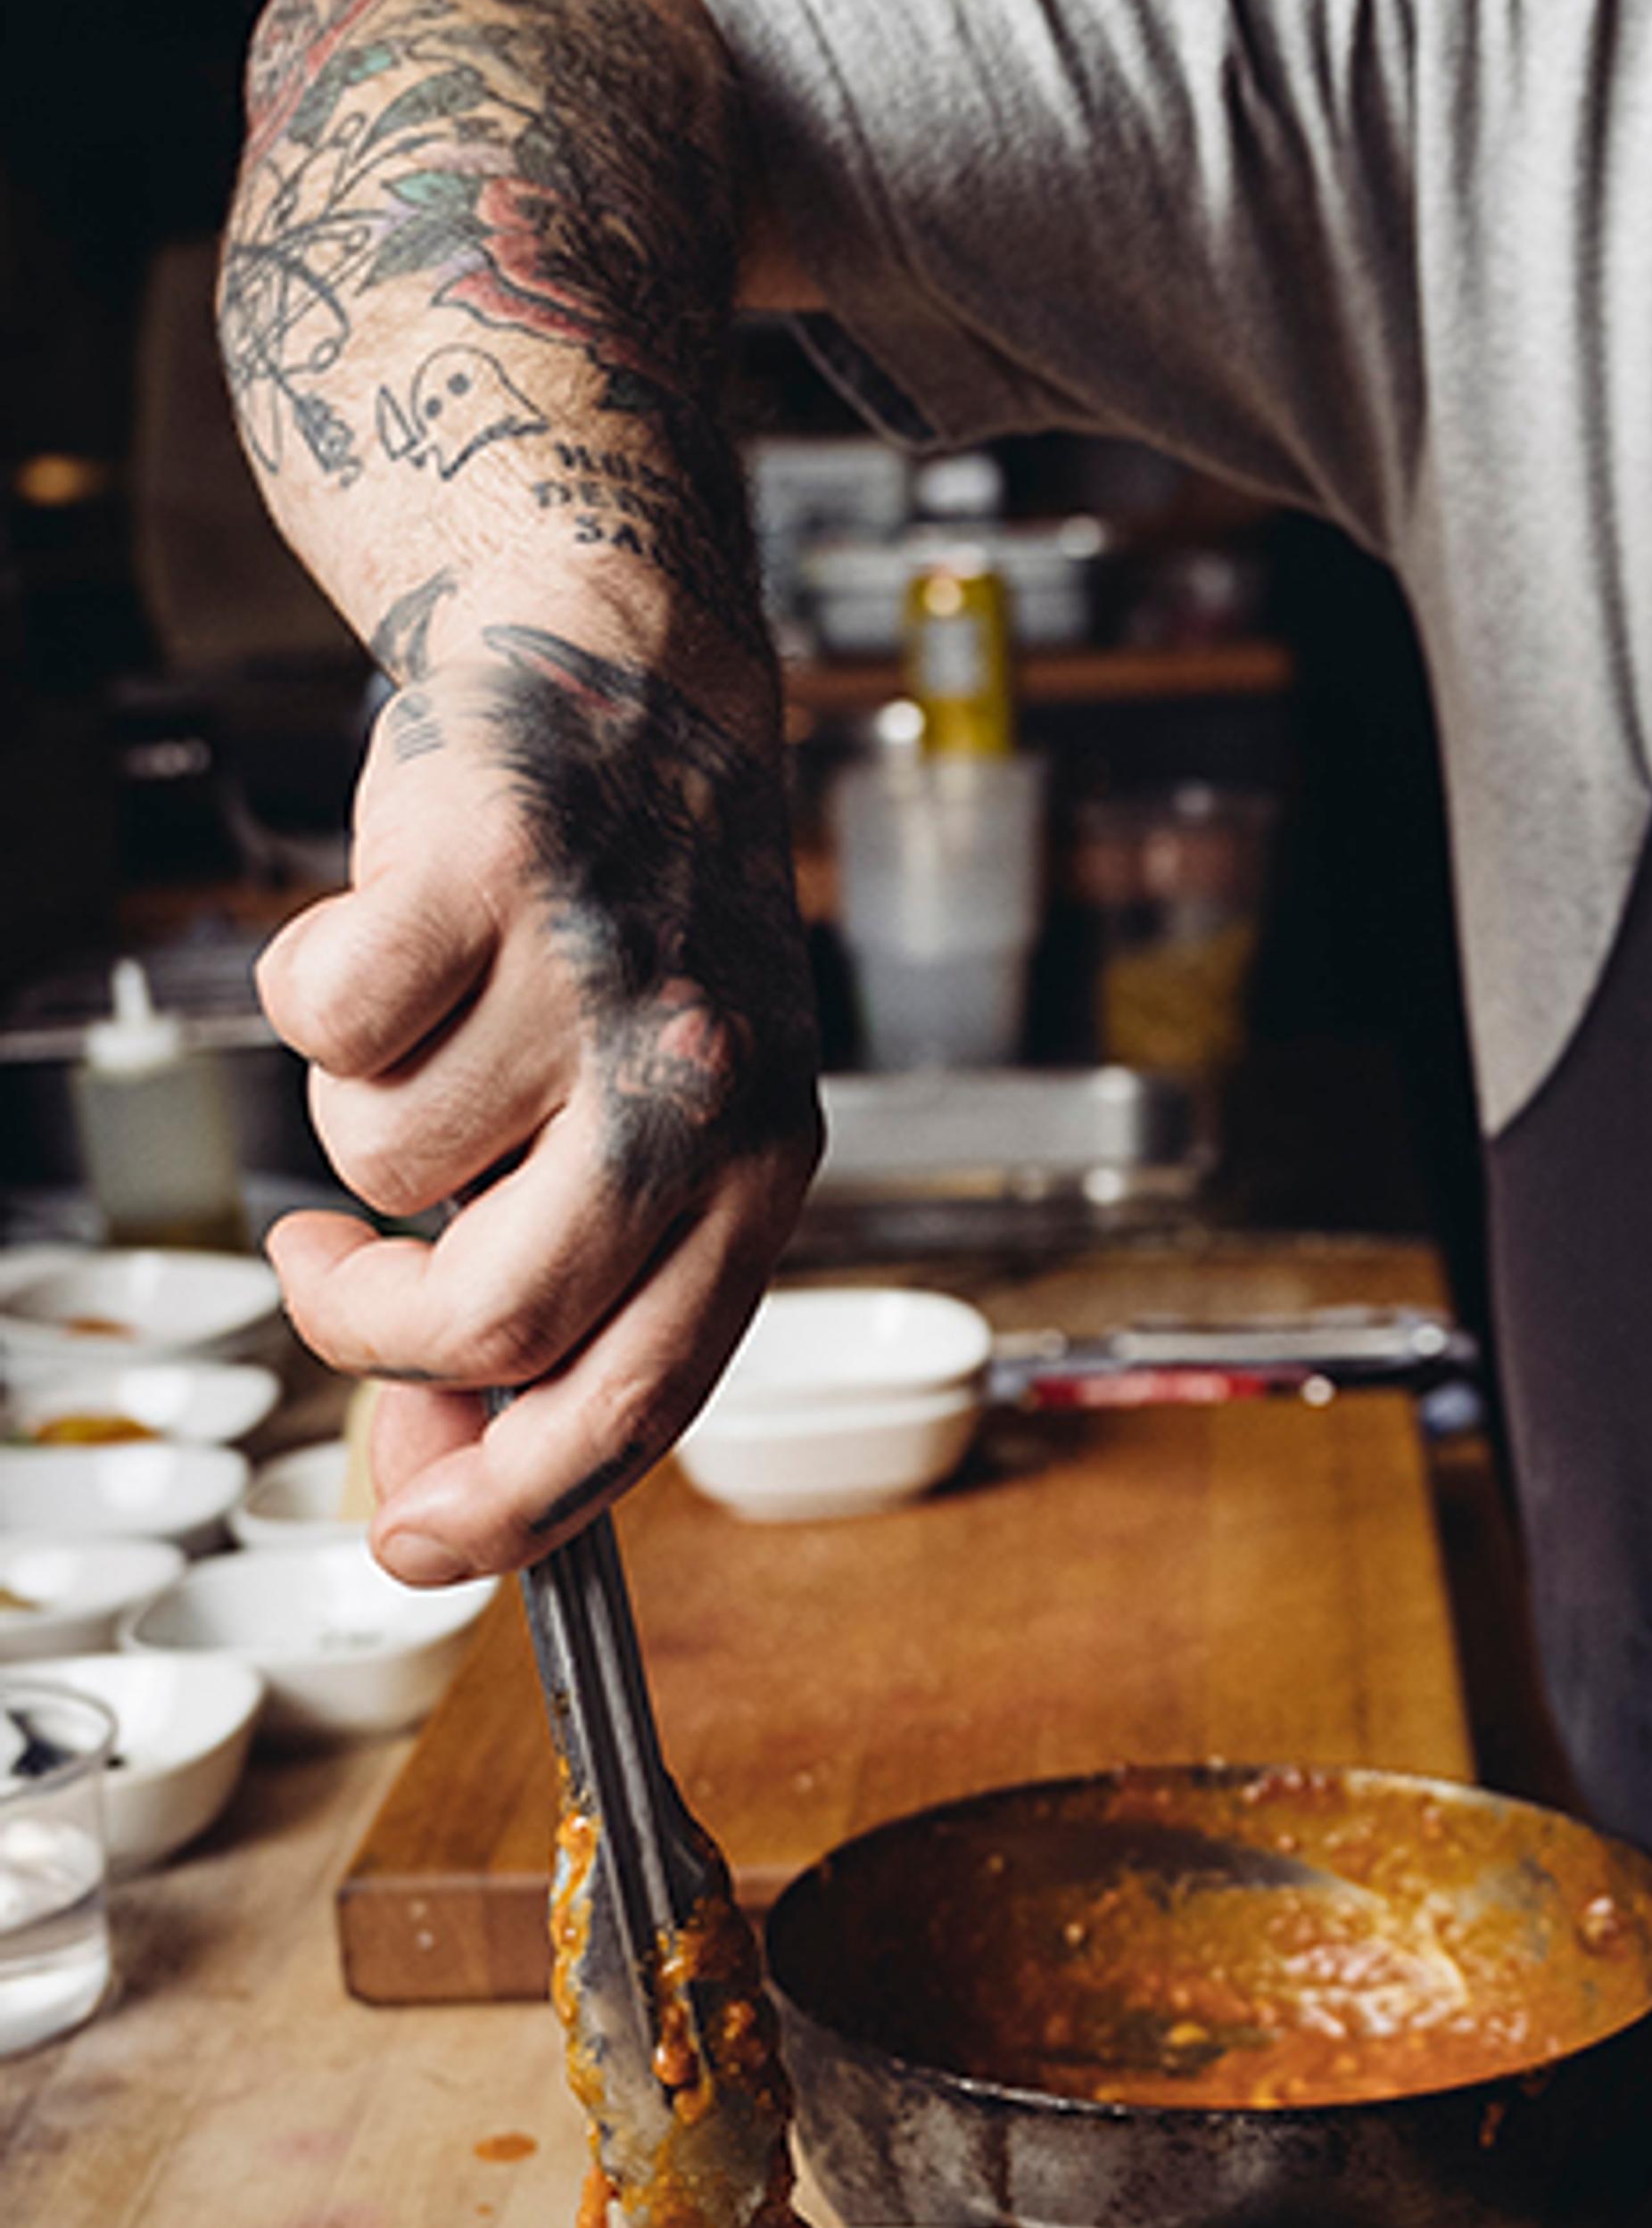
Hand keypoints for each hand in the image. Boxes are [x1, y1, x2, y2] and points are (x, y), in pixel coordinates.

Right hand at [254, 622, 820, 1579]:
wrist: (630, 682)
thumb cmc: (628, 932)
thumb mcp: (653, 1127)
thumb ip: (563, 1304)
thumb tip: (422, 1484)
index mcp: (760, 1168)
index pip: (642, 1396)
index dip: (514, 1505)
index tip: (412, 1545)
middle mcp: (697, 1080)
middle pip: (496, 1317)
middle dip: (377, 1331)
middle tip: (338, 1273)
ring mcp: (593, 976)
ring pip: (381, 1161)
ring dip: (365, 1112)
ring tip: (436, 1023)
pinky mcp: (484, 869)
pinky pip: (322, 1018)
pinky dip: (315, 989)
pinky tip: (388, 937)